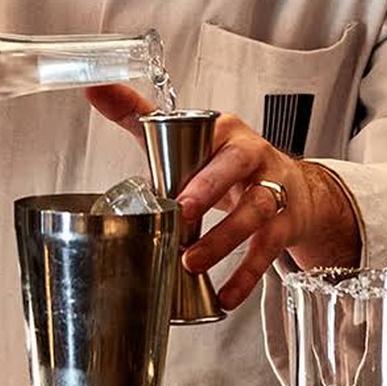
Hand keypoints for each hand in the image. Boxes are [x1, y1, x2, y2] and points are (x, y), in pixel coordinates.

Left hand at [88, 90, 359, 310]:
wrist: (293, 189)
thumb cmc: (226, 163)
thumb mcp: (188, 138)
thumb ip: (139, 115)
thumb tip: (93, 88)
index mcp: (227, 133)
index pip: (211, 137)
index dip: (191, 163)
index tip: (166, 190)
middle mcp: (255, 156)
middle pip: (236, 170)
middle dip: (209, 192)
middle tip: (180, 216)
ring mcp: (275, 190)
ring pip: (256, 212)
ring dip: (225, 241)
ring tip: (192, 263)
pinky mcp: (286, 223)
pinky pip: (268, 251)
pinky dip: (247, 275)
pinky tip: (227, 297)